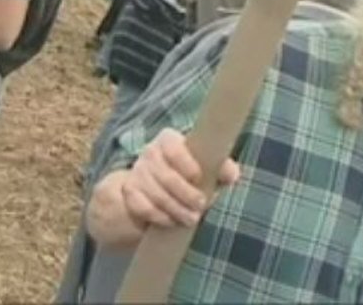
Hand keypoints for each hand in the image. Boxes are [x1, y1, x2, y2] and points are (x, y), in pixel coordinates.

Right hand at [121, 128, 239, 228]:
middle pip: (167, 177)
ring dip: (176, 209)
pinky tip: (172, 221)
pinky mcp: (130, 192)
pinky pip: (144, 207)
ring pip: (156, 195)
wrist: (155, 184)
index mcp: (169, 140)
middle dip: (186, 195)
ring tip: (191, 218)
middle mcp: (150, 153)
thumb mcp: (206, 165)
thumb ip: (222, 167)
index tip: (199, 178)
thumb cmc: (188, 171)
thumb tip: (232, 175)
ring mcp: (137, 173)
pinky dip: (159, 216)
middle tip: (201, 206)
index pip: (174, 148)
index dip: (186, 164)